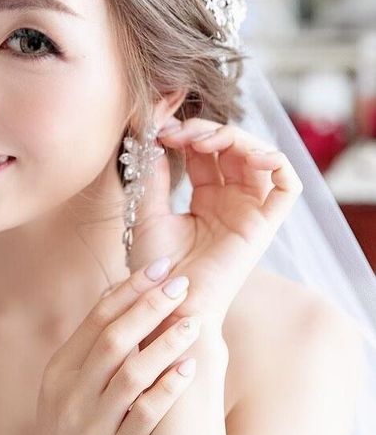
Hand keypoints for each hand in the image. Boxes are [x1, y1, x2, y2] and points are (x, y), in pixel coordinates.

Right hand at [22, 257, 200, 434]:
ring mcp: (92, 425)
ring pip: (131, 373)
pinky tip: (190, 367)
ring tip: (193, 320)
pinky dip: (168, 388)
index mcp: (60, 369)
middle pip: (115, 338)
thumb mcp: (66, 385)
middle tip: (181, 283)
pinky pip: (145, 415)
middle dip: (150, 306)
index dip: (131, 289)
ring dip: (165, 343)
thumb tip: (122, 293)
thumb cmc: (71, 424)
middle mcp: (72, 393)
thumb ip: (91, 347)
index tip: (160, 266)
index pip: (98, 317)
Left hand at [127, 117, 302, 340]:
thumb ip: (155, 175)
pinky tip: (252, 155)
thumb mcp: (149, 212)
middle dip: (206, 132)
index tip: (160, 129)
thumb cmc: (155, 268)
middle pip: (232, 148)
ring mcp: (248, 212)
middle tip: (177, 132)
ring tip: (200, 141)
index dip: (188, 133)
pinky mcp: (263, 227)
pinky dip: (277, 164)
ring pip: (258, 158)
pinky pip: (286, 189)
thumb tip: (154, 137)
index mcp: (206, 198)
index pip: (206, 151)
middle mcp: (230, 201)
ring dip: (234, 139)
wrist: (165, 305)